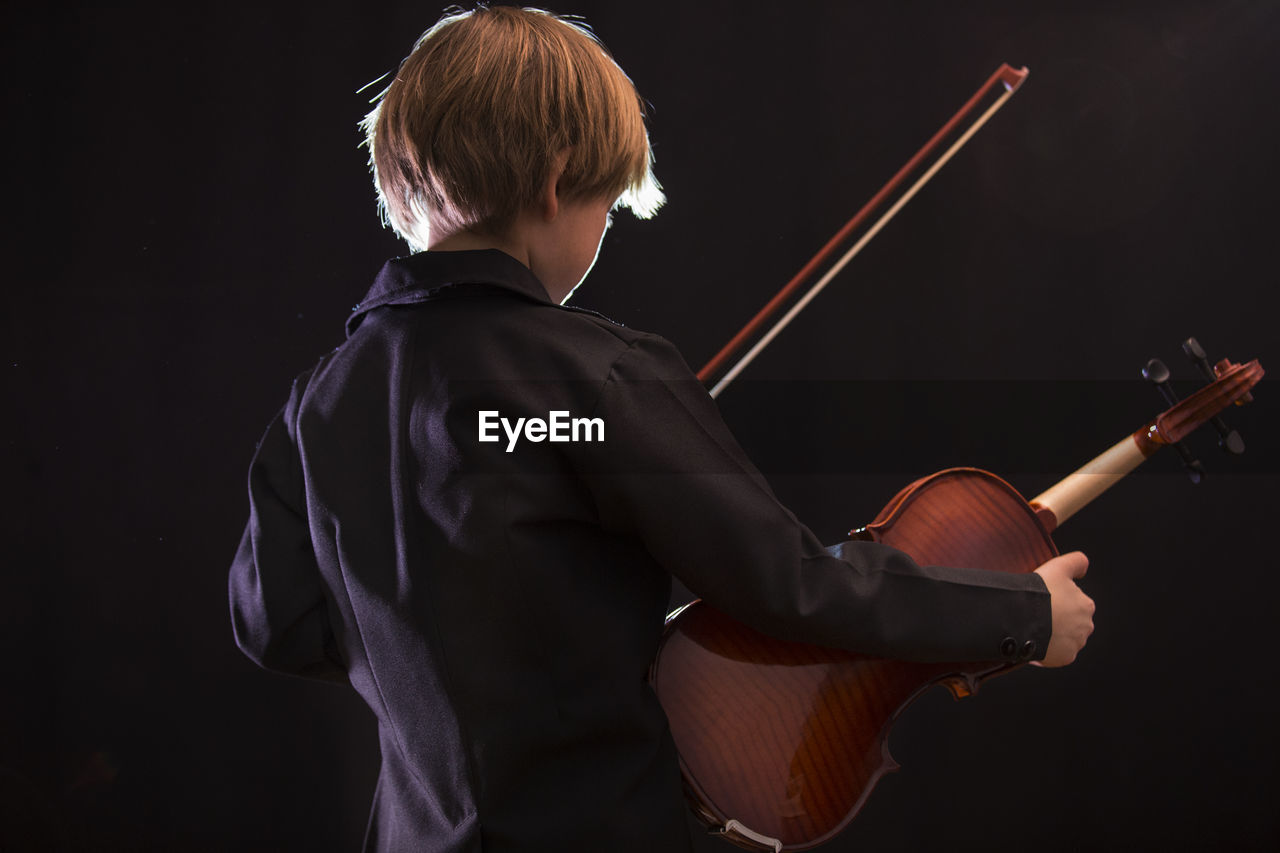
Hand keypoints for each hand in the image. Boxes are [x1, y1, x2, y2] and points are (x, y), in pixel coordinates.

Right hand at [1032, 551, 1094, 666]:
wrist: (1024, 617)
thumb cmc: (1040, 592)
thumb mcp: (1058, 566)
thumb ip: (1077, 561)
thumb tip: (1084, 566)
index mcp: (1086, 605)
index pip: (1074, 604)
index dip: (1059, 602)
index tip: (1045, 601)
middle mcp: (1086, 626)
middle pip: (1071, 623)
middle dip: (1059, 621)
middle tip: (1039, 615)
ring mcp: (1076, 643)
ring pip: (1065, 639)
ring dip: (1054, 636)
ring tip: (1035, 629)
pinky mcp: (1065, 657)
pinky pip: (1057, 655)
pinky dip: (1049, 651)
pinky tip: (1036, 641)